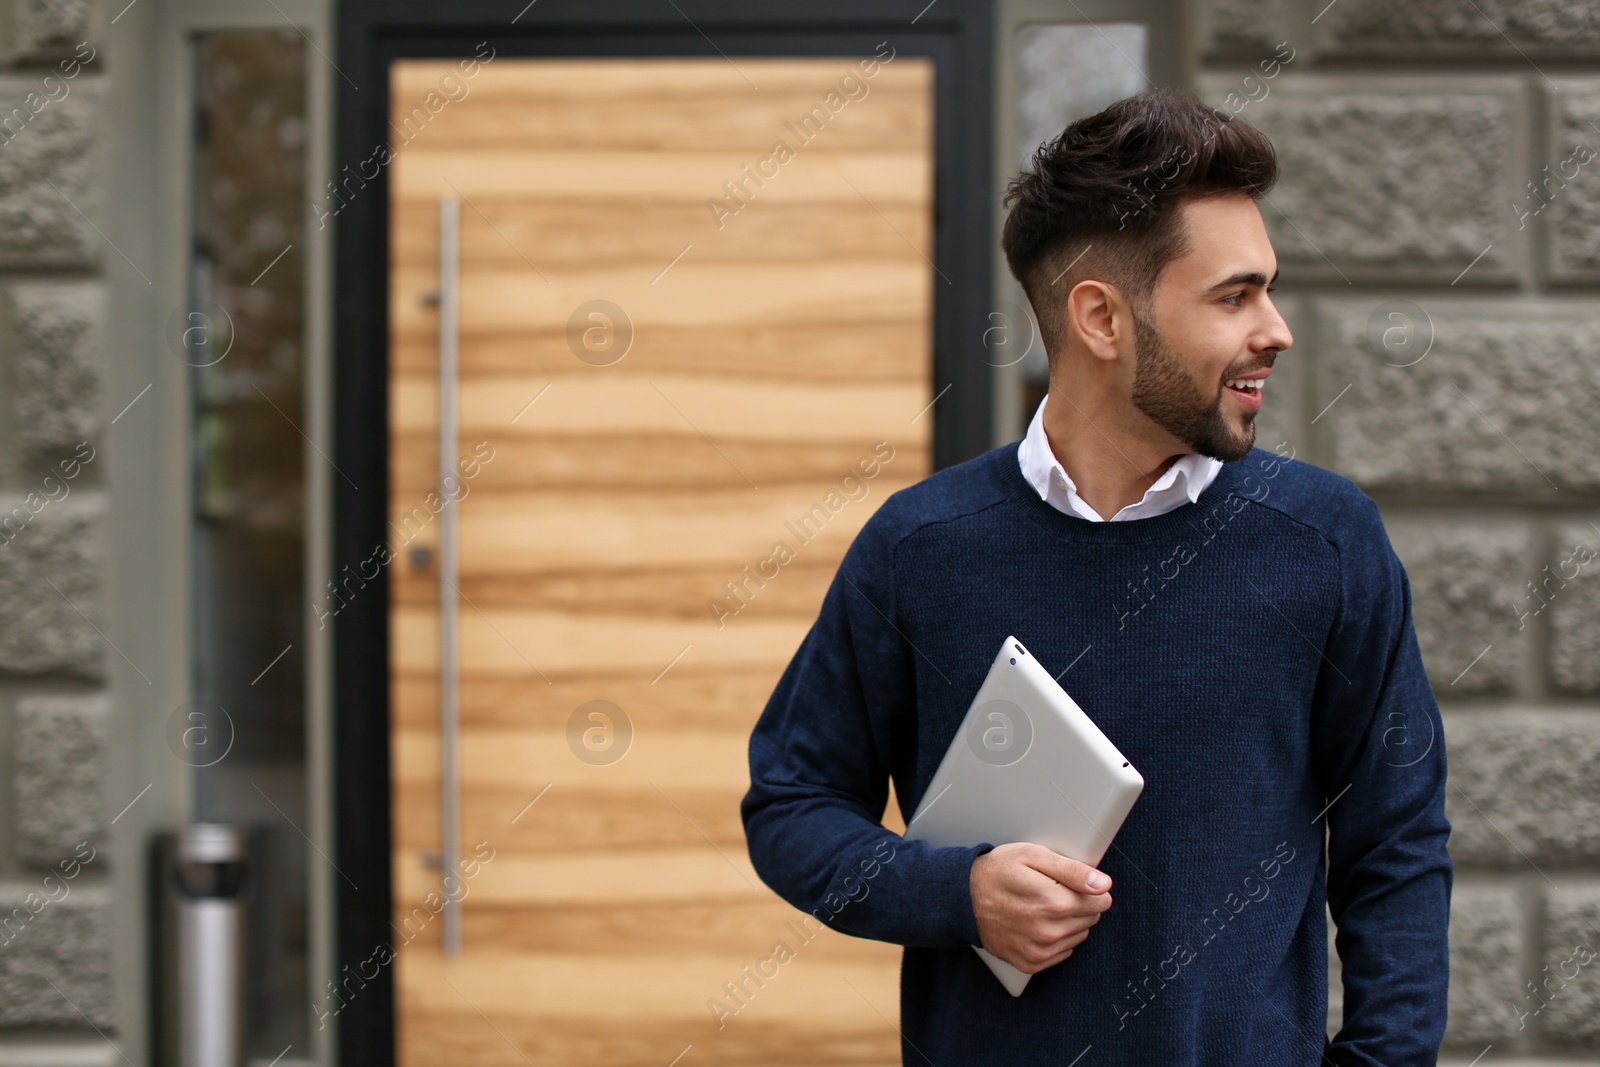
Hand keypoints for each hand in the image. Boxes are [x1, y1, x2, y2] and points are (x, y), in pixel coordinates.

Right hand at [968, 842, 1112, 973]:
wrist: (962, 898)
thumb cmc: (997, 872)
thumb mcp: (1033, 856)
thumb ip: (1072, 870)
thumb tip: (1104, 884)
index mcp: (1055, 902)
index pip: (1102, 900)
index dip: (1090, 888)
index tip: (1072, 882)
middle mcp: (1050, 931)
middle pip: (1092, 919)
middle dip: (1079, 903)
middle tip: (1051, 891)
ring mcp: (1039, 950)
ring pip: (1079, 936)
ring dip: (1068, 922)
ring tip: (1041, 906)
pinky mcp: (1031, 963)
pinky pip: (1063, 952)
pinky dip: (1055, 938)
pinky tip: (1036, 923)